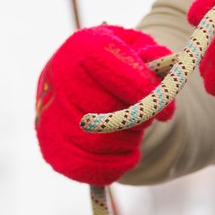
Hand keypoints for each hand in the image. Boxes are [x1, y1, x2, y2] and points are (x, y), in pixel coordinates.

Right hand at [35, 25, 173, 184]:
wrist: (75, 81)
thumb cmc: (115, 63)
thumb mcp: (136, 47)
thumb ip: (154, 56)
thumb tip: (164, 73)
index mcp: (82, 47)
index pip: (112, 70)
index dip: (144, 92)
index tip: (165, 111)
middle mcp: (60, 78)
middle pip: (106, 110)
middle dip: (137, 120)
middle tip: (146, 118)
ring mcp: (50, 114)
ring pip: (98, 143)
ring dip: (128, 142)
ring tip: (132, 131)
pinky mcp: (51, 147)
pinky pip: (87, 167)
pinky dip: (115, 166)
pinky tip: (124, 152)